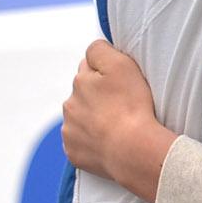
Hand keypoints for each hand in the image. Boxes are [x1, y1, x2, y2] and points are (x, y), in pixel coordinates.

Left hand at [62, 39, 176, 202]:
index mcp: (80, 81)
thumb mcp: (121, 64)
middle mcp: (70, 104)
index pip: (89, 67)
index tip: (120, 83)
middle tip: (121, 105)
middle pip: (83, 94)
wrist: (132, 149)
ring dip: (93, 119)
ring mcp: (70, 130)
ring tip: (117, 126)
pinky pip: (81, 143)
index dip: (106, 73)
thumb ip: (99, 50)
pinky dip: (92, 141)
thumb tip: (91, 50)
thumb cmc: (131, 106)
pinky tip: (109, 142)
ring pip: (81, 118)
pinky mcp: (73, 152)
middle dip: (97, 96)